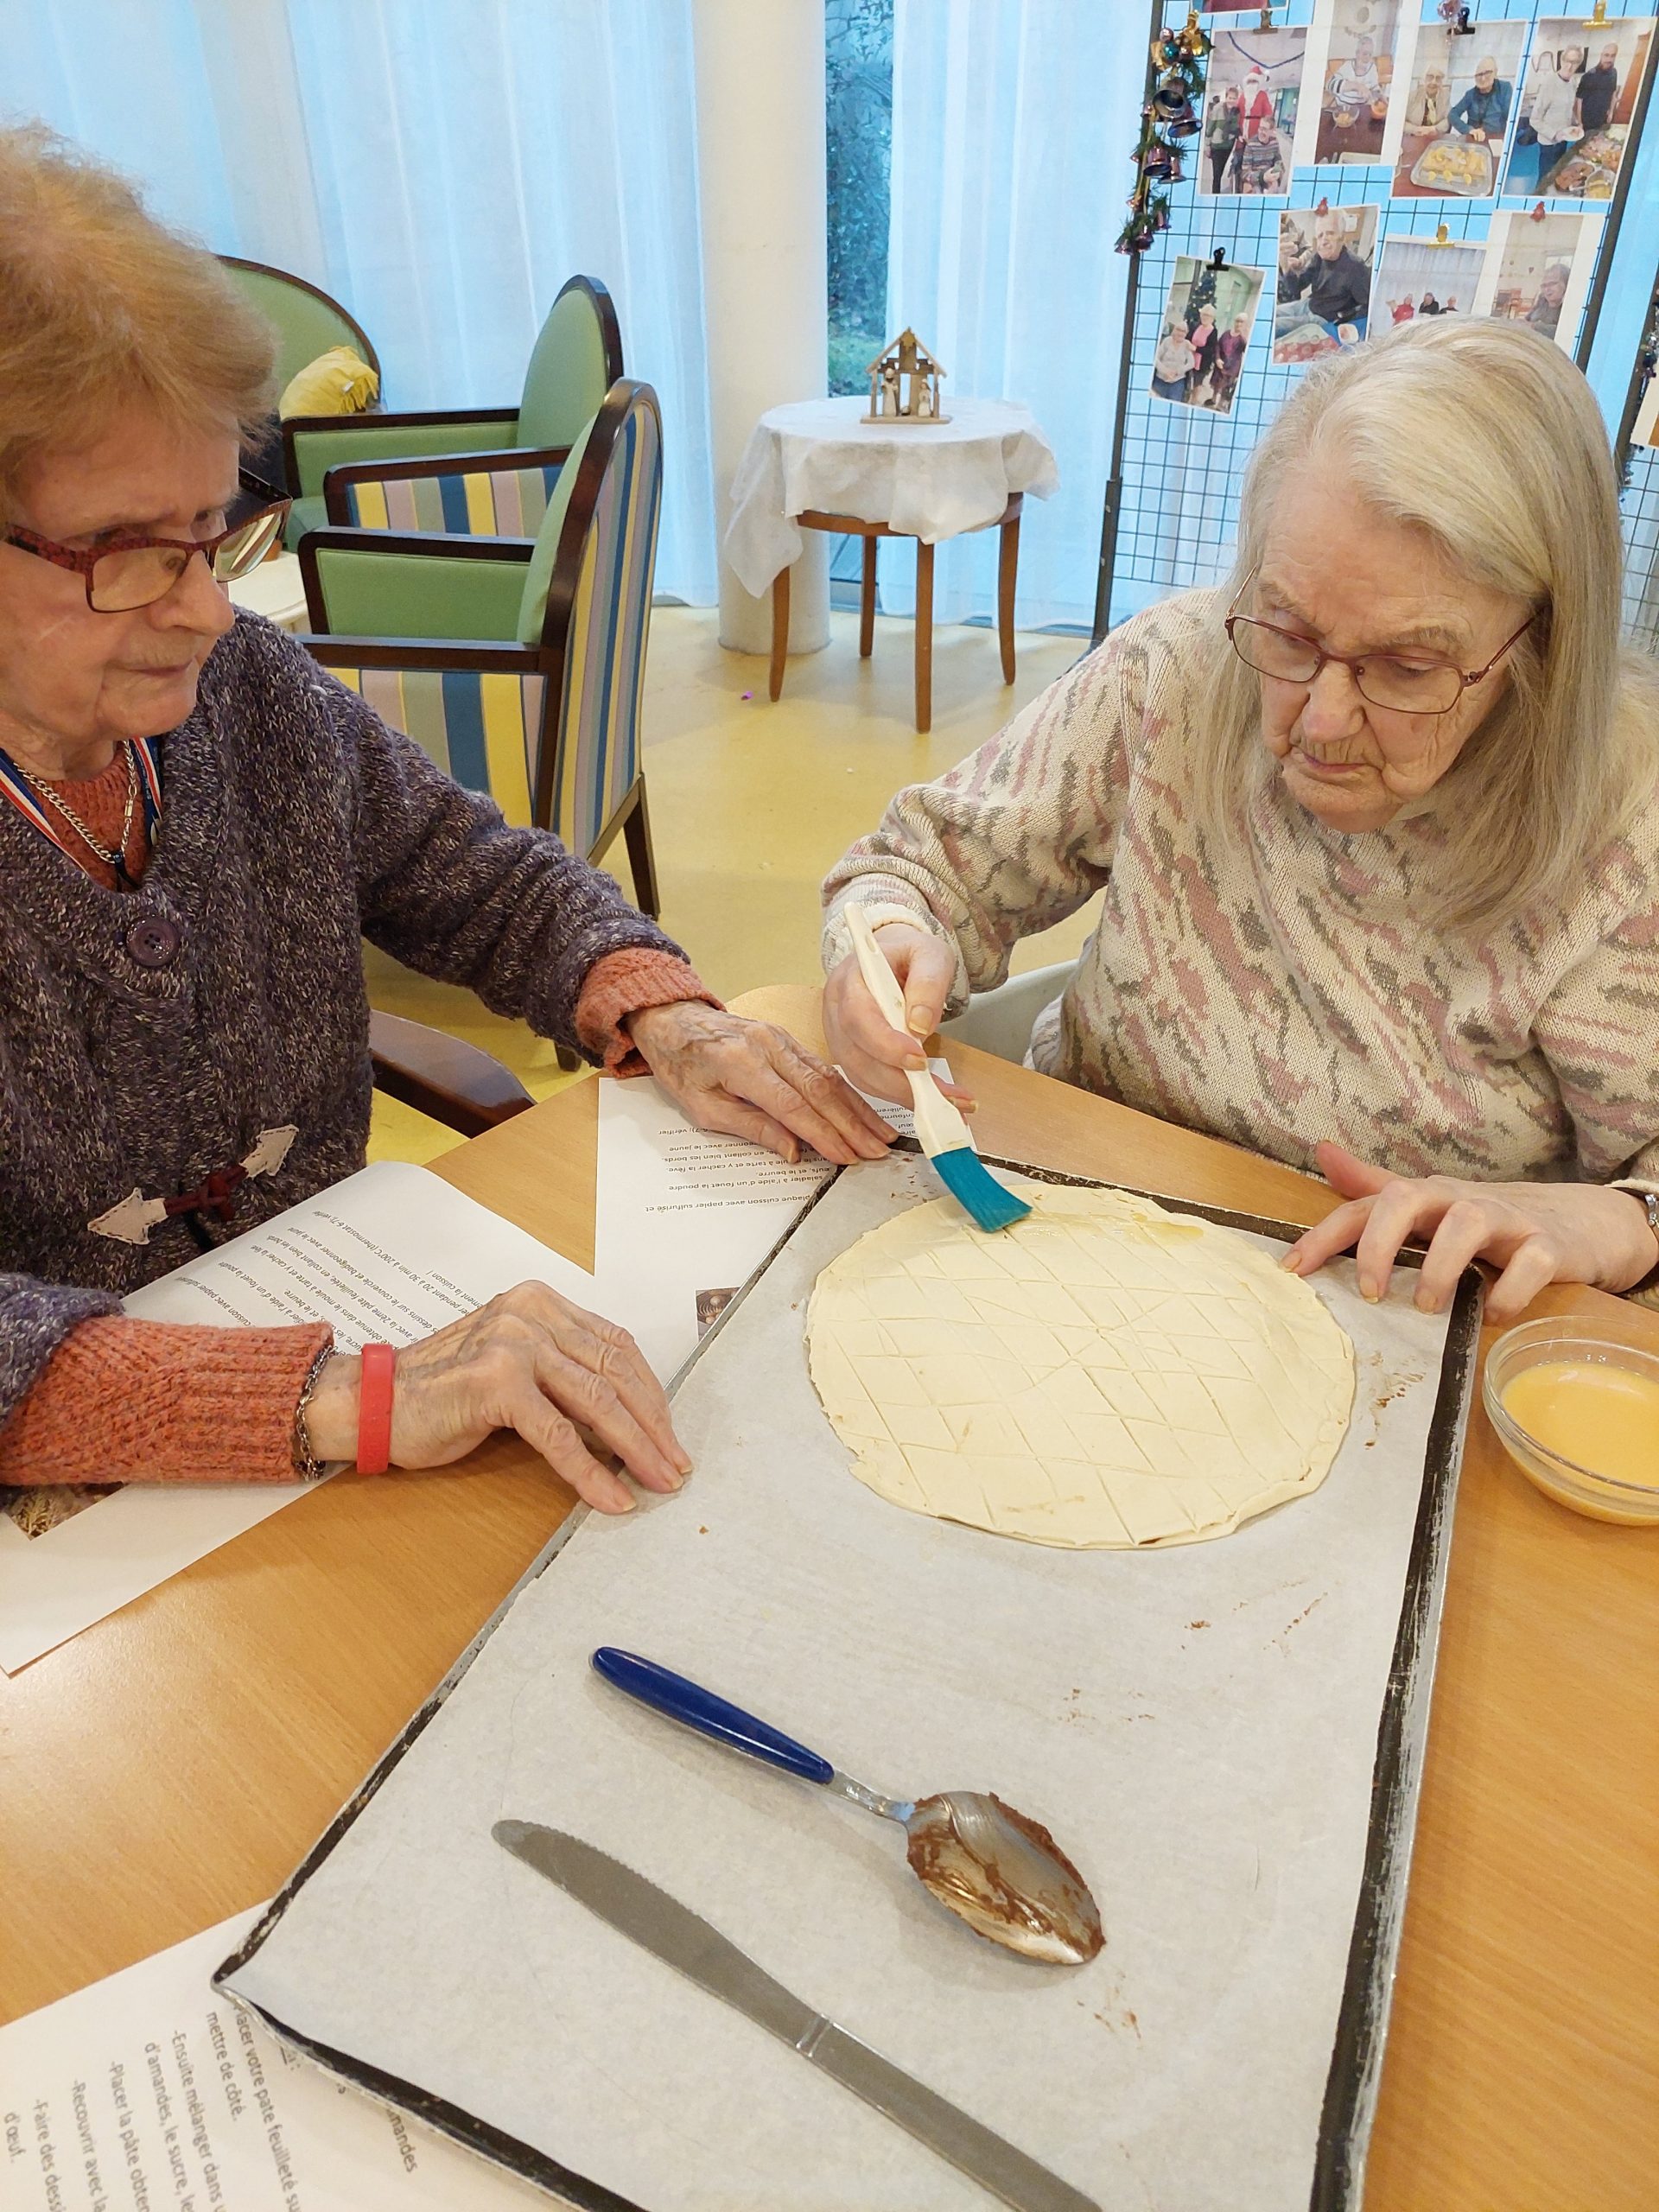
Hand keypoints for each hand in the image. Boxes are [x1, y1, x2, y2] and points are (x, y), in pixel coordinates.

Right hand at [304, 1284, 689, 1510]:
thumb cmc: (442, 1392)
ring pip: (596, 1402)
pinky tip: (612, 1498)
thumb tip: (626, 1420)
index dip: (650, 1391)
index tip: (669, 1430)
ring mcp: (514, 1345)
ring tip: (658, 1481)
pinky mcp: (497, 1384)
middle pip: (615, 1372)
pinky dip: (591, 1472)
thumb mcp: (513, 1366)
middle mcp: (531, 1315)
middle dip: (654, 1424)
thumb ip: (562, 1374)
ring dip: (636, 1448)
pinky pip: (559, 1436)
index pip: (615, 1346)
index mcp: (541, 1304)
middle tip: (676, 1464)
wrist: (374, 1402)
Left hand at [624, 1001, 893, 1166]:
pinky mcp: (788, 1038)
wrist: (673, 1020)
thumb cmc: (681, 1065)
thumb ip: (751, 1127)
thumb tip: (793, 1151)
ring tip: (880, 1135)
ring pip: (828, 1077)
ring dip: (857, 1109)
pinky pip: (822, 1066)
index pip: (792, 1105)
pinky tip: (862, 1111)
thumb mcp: (702, 1107)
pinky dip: (846, 1092)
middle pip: (820, 1090)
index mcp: (740, 1063)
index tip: (846, 1157)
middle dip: (852, 1125)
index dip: (823, 1134)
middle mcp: (767, 1045)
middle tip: (876, 1151)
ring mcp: (781, 1038)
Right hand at [821, 921, 977, 1110]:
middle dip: (898, 1080)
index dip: (885, 1043)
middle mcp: (836, 1008)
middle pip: (857, 1054)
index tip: (918, 1059)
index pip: (857, 1015)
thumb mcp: (930, 955)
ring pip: (860, 1074)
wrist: (895, 957)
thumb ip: (927, 984)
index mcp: (851, 977)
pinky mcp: (849, 1053)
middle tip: (939, 1093)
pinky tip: (925, 1096)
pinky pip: (866, 1081)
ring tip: (942, 1100)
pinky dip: (897, 1094)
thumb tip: (919, 1025)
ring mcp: (838, 1034)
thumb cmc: (910, 955)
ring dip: (901, 1094)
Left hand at [1282, 1141, 1658, 1321]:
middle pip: (1409, 1197)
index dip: (1323, 1235)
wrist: (1580, 1222)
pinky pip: (1532, 1263)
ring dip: (1441, 1267)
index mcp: (1424, 1197)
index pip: (1363, 1206)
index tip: (1292, 1272)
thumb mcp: (1429, 1206)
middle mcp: (1460, 1200)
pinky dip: (1509, 1291)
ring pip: (1469, 1222)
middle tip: (1368, 1292)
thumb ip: (1375, 1188)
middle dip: (1379, 1243)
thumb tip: (1323, 1152)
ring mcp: (1509, 1219)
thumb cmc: (1488, 1222)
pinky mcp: (1552, 1246)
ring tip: (1426, 1307)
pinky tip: (1493, 1315)